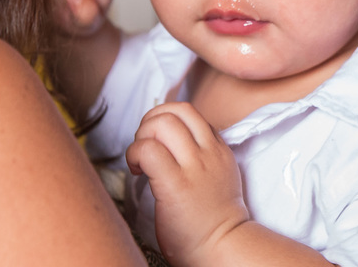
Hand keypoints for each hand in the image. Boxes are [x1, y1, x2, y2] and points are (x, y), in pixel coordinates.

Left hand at [125, 102, 249, 266]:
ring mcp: (193, 167)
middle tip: (144, 146)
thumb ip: (203, 156)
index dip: (165, 119)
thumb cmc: (213, 221)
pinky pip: (148, 150)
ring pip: (162, 123)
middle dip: (150, 122)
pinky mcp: (175, 184)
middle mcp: (208, 153)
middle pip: (176, 111)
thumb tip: (174, 144)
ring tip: (140, 159)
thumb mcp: (220, 177)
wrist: (222, 248)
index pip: (189, 113)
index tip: (156, 140)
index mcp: (219, 150)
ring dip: (141, 136)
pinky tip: (136, 171)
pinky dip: (135, 154)